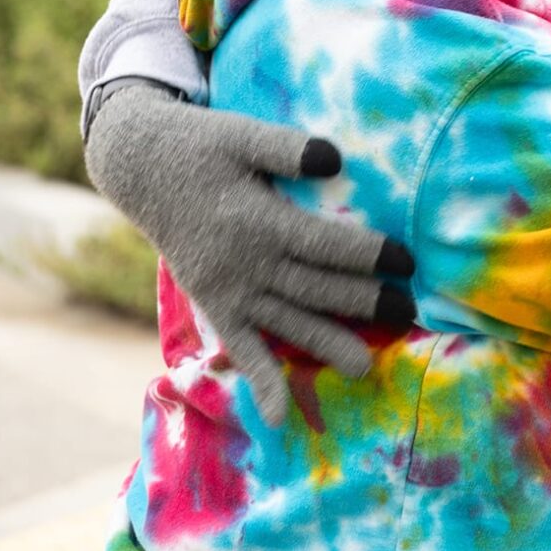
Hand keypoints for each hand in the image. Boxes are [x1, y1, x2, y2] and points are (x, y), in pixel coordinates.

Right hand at [85, 84, 415, 424]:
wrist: (141, 167)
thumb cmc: (201, 145)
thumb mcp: (242, 134)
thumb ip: (287, 148)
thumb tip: (335, 159)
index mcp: (258, 219)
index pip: (324, 245)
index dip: (367, 254)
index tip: (407, 261)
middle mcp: (245, 262)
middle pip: (313, 288)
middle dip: (363, 302)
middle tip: (409, 312)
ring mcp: (227, 288)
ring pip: (286, 321)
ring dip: (325, 344)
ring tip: (364, 367)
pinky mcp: (212, 302)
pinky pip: (238, 346)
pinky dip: (259, 380)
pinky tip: (278, 416)